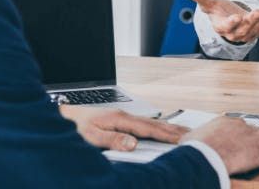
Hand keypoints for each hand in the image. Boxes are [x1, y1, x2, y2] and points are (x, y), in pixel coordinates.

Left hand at [60, 106, 187, 150]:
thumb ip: (112, 140)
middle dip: (174, 130)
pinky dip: (157, 127)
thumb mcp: (91, 136)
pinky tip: (161, 131)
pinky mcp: (122, 119)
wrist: (65, 115)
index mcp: (120, 119)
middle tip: (192, 134)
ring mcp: (124, 116)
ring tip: (182, 132)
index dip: (166, 135)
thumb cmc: (76, 127)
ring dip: (168, 128)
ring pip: (151, 123)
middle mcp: (125, 116)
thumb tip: (133, 143)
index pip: (148, 129)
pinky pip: (145, 124)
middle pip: (154, 124)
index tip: (181, 139)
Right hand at [183, 117, 258, 173]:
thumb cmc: (196, 149)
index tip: (247, 137)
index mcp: (226, 123)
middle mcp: (242, 127)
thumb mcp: (192, 138)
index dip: (245, 132)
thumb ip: (196, 137)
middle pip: (257, 130)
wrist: (205, 156)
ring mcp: (253, 138)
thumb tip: (190, 140)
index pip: (240, 126)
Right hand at [185, 0, 258, 43]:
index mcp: (221, 27)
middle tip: (257, 12)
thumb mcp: (209, 3)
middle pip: (243, 30)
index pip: (226, 27)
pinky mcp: (256, 32)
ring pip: (255, 30)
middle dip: (251, 21)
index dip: (231, 23)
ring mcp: (246, 34)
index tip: (236, 17)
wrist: (229, 17)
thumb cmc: (219, 10)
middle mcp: (234, 33)